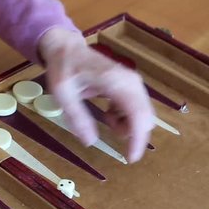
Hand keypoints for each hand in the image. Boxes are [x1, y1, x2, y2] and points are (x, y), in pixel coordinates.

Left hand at [38, 28, 154, 162]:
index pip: (139, 115)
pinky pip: (136, 109)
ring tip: (105, 120)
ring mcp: (133, 83)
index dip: (138, 140)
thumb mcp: (63, 95)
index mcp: (117, 83)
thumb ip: (77, 117)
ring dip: (127, 125)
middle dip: (132, 134)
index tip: (130, 158)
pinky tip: (108, 114)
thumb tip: (91, 142)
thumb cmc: (64, 69)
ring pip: (142, 114)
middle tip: (112, 138)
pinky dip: (125, 118)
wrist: (67, 49)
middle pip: (145, 117)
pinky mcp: (130, 86)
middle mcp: (132, 82)